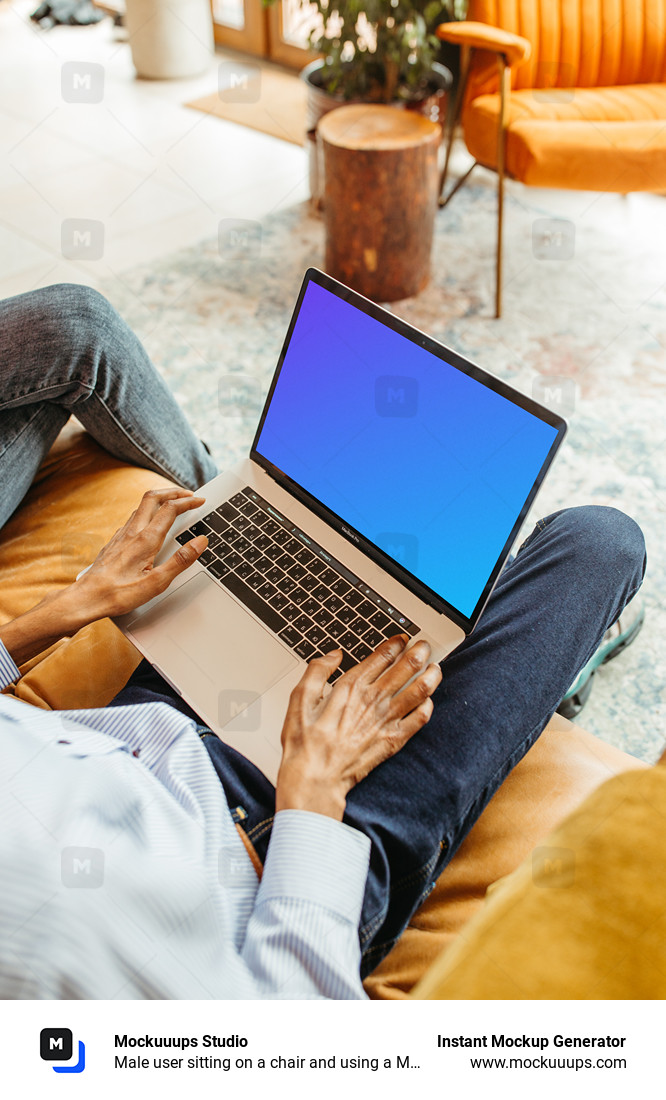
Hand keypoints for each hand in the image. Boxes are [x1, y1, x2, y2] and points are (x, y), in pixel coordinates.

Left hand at [71, 487, 207, 620]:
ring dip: (160, 499)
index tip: (200, 501)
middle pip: (153, 497)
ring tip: (173, 503)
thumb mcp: (157, 583)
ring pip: (141, 505)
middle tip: (188, 495)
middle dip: (173, 492)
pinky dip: (147, 512)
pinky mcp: (115, 541)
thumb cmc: (119, 593)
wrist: (87, 598)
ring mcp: (121, 535)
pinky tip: (150, 523)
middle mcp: (132, 532)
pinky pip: (132, 518)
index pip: (170, 509)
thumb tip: (199, 542)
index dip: (188, 502)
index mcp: (146, 540)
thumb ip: (181, 560)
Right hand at [276, 635, 442, 820]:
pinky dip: (427, 706)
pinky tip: (428, 701)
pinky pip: (419, 719)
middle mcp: (373, 699)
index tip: (402, 639)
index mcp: (352, 686)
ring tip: (436, 667)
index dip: (396, 643)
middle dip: (420, 652)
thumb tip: (334, 655)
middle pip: (407, 667)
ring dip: (431, 675)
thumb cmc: (304, 741)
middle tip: (425, 645)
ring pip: (420, 690)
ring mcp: (386, 720)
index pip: (383, 656)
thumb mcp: (299, 697)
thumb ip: (317, 670)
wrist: (315, 778)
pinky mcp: (393, 740)